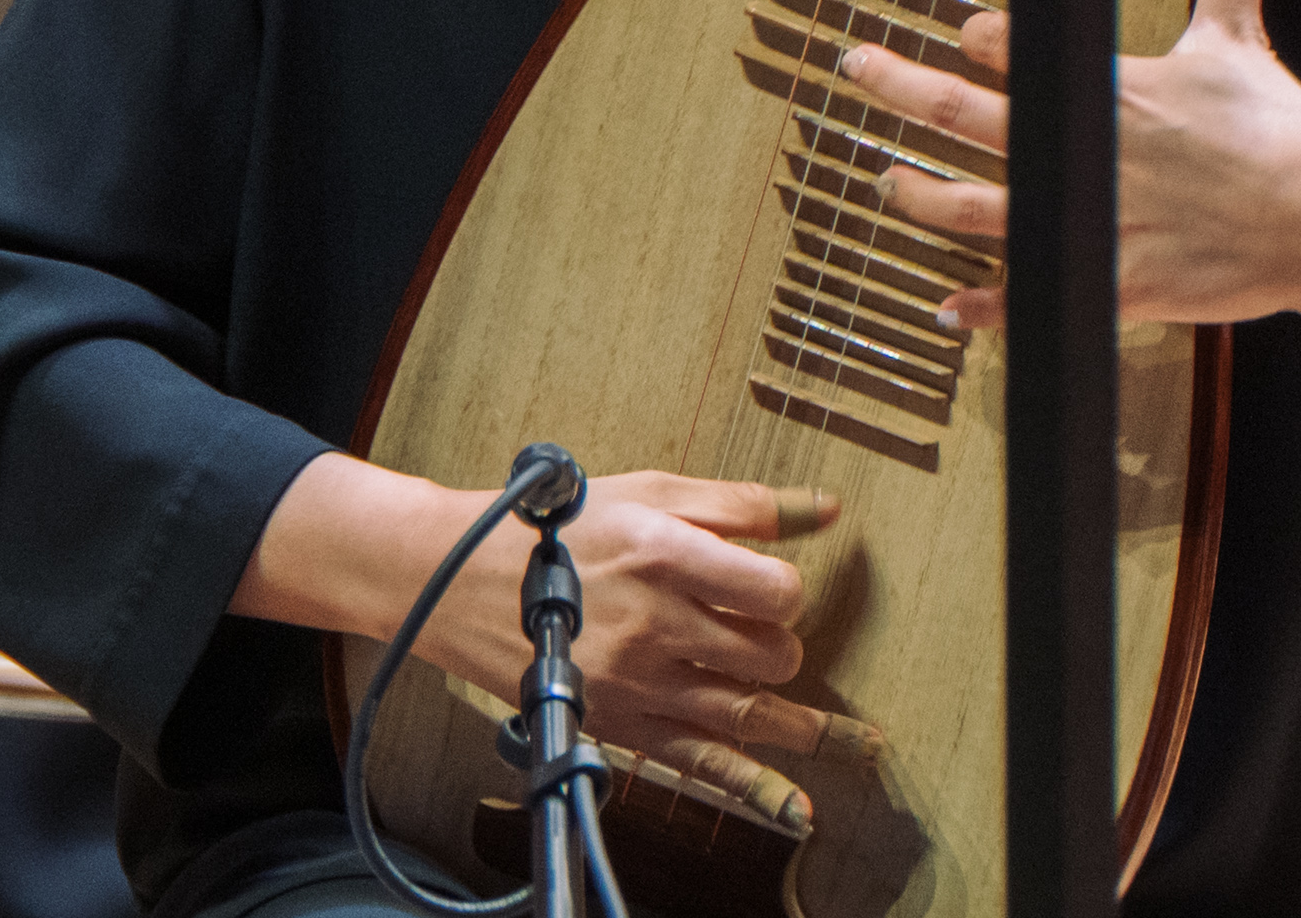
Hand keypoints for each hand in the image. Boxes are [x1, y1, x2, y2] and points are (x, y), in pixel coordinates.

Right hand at [246, 454, 853, 825]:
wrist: (463, 581)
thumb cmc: (560, 529)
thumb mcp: (649, 491)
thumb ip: (740, 504)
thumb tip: (824, 510)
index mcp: (666, 554)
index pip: (773, 590)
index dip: (787, 591)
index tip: (770, 587)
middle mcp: (656, 624)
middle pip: (769, 654)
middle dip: (779, 644)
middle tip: (757, 632)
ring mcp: (639, 682)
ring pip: (748, 713)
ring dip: (798, 724)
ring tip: (837, 734)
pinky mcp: (621, 724)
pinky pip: (701, 762)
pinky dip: (755, 787)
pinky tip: (797, 808)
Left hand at [842, 0, 1300, 327]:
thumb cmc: (1286, 131)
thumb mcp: (1243, 38)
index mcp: (1110, 87)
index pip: (1016, 49)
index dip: (978, 40)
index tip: (958, 34)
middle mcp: (1086, 151)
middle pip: (964, 116)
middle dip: (899, 88)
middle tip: (856, 69)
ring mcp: (1096, 220)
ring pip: (977, 209)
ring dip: (919, 198)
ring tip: (884, 184)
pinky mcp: (1118, 281)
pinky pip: (1033, 295)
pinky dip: (986, 304)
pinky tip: (946, 307)